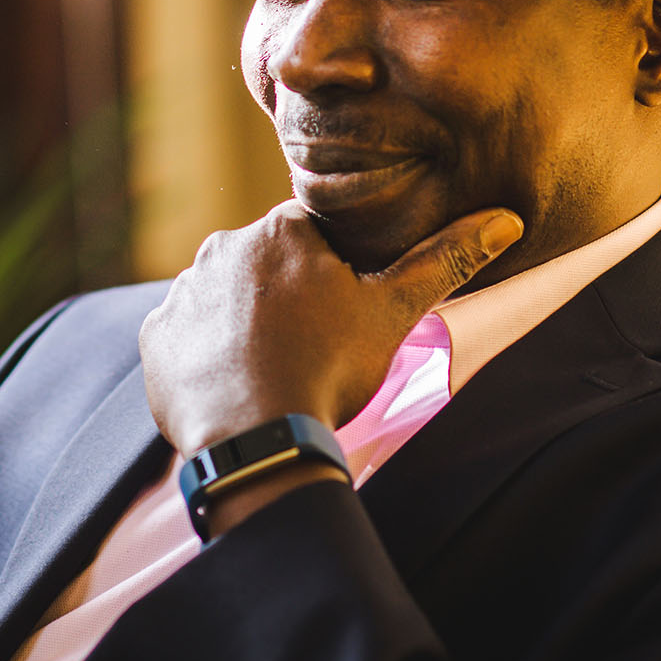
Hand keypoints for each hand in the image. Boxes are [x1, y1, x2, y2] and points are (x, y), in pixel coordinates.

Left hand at [138, 201, 525, 458]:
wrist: (257, 441)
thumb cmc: (328, 370)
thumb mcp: (394, 314)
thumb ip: (446, 260)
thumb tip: (505, 219)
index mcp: (281, 230)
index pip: (313, 234)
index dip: (334, 271)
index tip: (342, 311)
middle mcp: (221, 248)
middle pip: (266, 263)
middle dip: (287, 294)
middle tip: (313, 345)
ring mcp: (182, 293)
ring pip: (225, 296)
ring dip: (245, 321)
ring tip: (275, 367)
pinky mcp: (155, 337)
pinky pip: (186, 334)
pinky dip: (207, 353)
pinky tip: (236, 381)